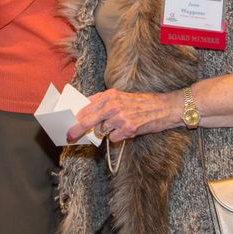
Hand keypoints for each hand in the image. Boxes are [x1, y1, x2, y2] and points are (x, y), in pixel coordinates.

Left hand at [66, 89, 182, 143]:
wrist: (165, 108)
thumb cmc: (143, 103)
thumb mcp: (121, 97)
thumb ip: (104, 103)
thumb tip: (85, 113)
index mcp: (110, 95)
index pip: (85, 106)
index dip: (75, 116)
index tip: (67, 123)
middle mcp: (113, 105)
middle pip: (86, 120)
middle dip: (76, 130)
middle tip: (69, 137)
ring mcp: (120, 117)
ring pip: (101, 131)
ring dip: (106, 132)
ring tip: (119, 125)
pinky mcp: (127, 129)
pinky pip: (113, 138)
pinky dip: (117, 137)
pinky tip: (127, 130)